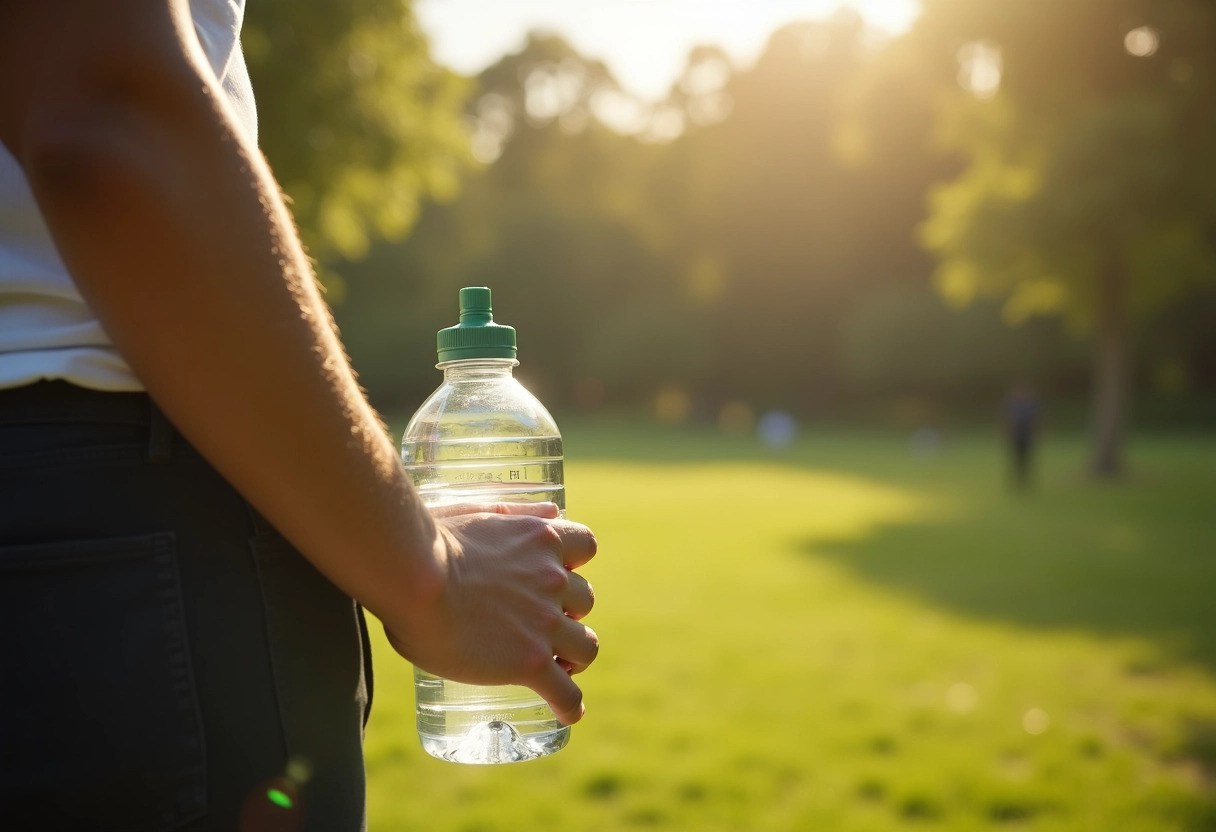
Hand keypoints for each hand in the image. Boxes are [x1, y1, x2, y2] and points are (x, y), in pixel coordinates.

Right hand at [384, 502, 598, 724]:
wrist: (413, 577)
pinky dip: (570, 705)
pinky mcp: (530, 662)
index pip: (586, 545)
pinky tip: (566, 713)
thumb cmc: (429, 541)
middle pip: (585, 600)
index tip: (556, 573)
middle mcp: (553, 579)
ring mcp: (545, 623)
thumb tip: (553, 509)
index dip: (574, 562)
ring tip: (558, 668)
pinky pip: (566, 692)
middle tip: (544, 627)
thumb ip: (518, 512)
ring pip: (586, 647)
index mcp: (541, 540)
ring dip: (574, 656)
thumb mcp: (479, 511)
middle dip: (568, 613)